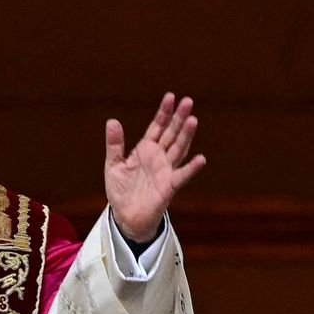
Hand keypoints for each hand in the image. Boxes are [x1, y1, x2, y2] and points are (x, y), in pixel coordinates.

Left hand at [103, 94, 205, 243]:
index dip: (164, 112)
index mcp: (145, 149)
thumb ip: (115, 144)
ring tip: (193, 119)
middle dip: (179, 118)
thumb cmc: (121, 190)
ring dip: (186, 136)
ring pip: (178, 149)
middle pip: (171, 134)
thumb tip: (112, 120)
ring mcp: (166, 171)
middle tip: (188, 101)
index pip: (157, 127)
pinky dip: (191, 168)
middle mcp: (159, 157)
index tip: (171, 97)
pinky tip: (201, 159)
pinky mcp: (169, 187)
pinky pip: (182, 176)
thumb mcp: (113, 164)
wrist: (125, 216)